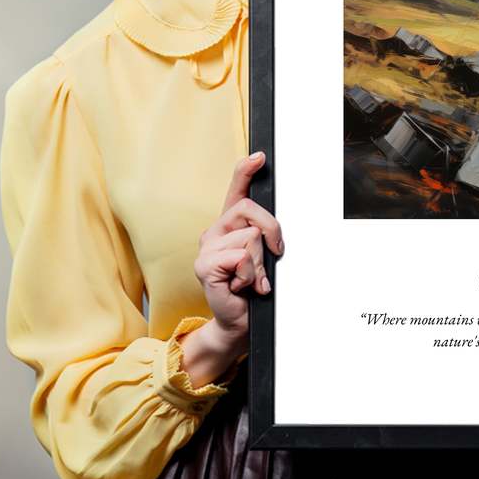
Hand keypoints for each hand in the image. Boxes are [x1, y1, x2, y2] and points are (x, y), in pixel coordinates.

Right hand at [179, 152, 283, 386]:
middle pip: (251, 210)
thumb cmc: (253, 289)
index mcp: (230, 225)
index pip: (236, 190)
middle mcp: (215, 231)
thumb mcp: (264, 257)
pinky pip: (241, 257)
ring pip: (250, 237)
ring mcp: (207, 247)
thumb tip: (274, 230)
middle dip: (272, 232)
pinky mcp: (204, 265)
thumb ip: (265, 237)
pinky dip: (250, 275)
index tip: (260, 157)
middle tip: (272, 256)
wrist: (239, 321)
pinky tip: (241, 286)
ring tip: (251, 279)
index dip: (246, 170)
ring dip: (260, 263)